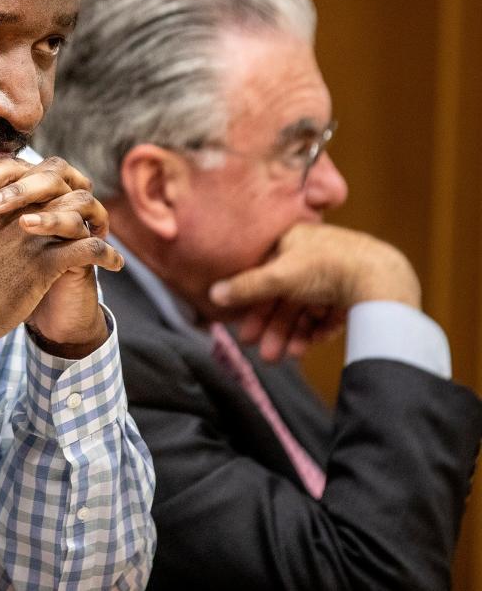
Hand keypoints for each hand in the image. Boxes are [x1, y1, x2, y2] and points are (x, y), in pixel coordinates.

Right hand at [0, 156, 121, 355]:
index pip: (16, 175)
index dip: (35, 179)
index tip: (46, 190)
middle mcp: (9, 212)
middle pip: (51, 183)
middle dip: (69, 187)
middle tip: (83, 198)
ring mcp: (28, 237)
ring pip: (74, 209)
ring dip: (92, 216)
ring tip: (103, 227)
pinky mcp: (44, 265)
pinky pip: (86, 249)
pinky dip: (105, 254)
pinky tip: (114, 263)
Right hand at [208, 223, 420, 361]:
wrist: (383, 280)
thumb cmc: (328, 267)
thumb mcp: (278, 275)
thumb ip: (245, 287)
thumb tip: (212, 293)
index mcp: (294, 239)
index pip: (264, 274)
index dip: (253, 305)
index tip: (246, 332)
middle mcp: (314, 254)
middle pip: (285, 296)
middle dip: (275, 328)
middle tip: (266, 355)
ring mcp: (336, 273)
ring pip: (306, 309)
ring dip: (293, 334)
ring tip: (287, 357)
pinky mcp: (355, 291)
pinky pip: (329, 314)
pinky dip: (317, 330)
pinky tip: (311, 345)